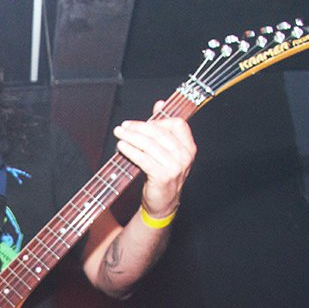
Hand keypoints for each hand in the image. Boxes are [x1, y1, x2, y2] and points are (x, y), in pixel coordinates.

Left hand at [112, 99, 196, 218]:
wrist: (163, 204)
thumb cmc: (163, 176)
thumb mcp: (166, 151)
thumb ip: (163, 128)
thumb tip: (159, 103)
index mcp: (189, 147)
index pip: (176, 124)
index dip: (158, 120)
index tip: (141, 123)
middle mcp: (185, 155)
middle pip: (159, 133)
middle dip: (138, 127)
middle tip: (123, 126)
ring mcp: (175, 166)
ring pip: (149, 144)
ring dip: (131, 137)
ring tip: (119, 134)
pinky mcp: (163, 176)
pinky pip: (143, 158)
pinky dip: (130, 150)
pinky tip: (121, 147)